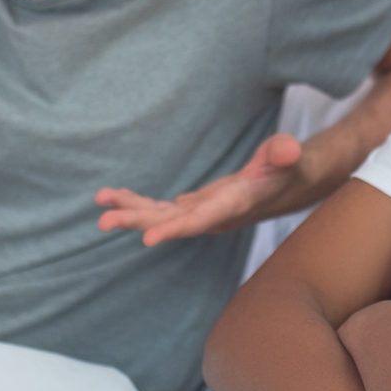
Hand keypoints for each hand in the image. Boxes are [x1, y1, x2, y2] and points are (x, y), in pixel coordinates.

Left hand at [95, 132, 308, 245]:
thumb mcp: (290, 157)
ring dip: (130, 211)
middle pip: (170, 222)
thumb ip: (285, 153)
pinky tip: (116, 197)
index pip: (201, 221)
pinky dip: (139, 202)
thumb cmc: (290, 169)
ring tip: (100, 203)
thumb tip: (289, 150)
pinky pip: (162, 208)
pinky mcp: (195, 206)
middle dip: (137, 222)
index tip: (147, 240)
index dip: (175, 229)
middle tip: (103, 221)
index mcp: (234, 205)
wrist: (290, 185)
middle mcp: (213, 215)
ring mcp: (201, 212)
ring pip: (161, 215)